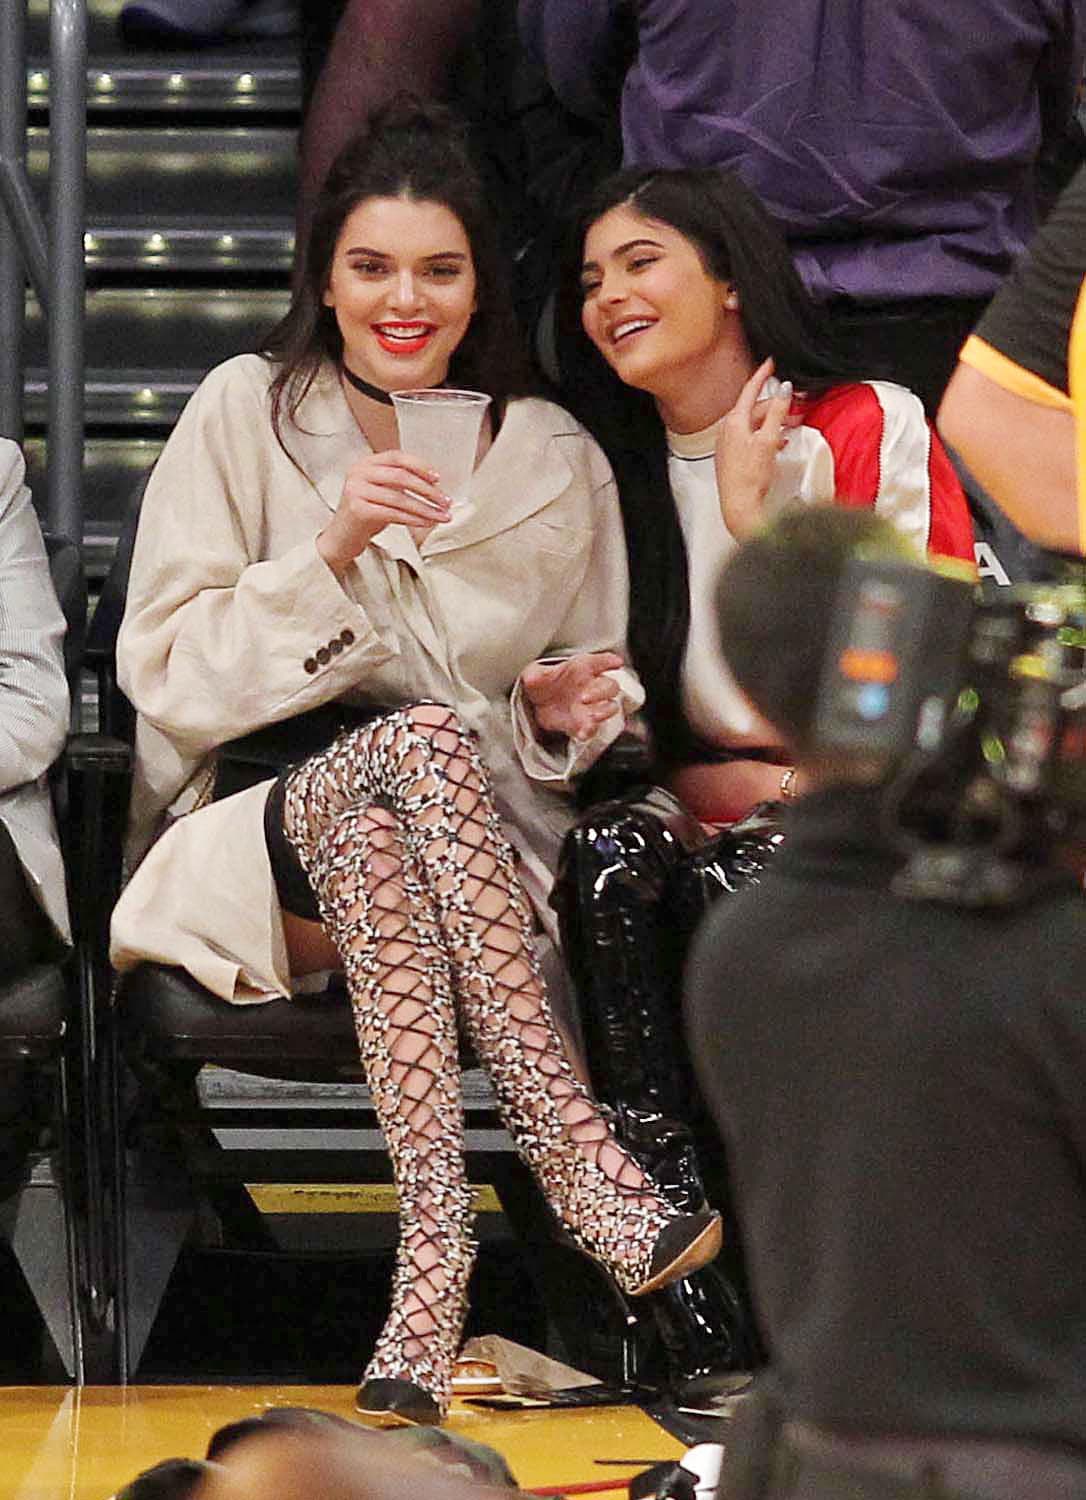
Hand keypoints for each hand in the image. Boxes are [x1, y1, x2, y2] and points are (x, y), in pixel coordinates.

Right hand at [316, 451, 452, 574]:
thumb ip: (399, 483)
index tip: (438, 479)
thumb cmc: (365, 515)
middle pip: (401, 476)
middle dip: (427, 490)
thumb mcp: (381, 492)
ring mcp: (356, 490)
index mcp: (365, 463)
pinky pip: (393, 513)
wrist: (341, 538)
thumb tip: (434, 486)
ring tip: (441, 515)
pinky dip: (413, 518)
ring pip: (400, 498)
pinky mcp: (358, 510)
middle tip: (445, 501)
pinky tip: (426, 522)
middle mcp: (358, 473)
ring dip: (425, 508)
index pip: (397, 458)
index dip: (420, 466)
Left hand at [521, 652, 625, 742]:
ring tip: (593, 717)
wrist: (535, 704)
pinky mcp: (583, 724)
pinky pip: (593, 729)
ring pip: (609, 707)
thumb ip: (537, 675)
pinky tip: (583, 733)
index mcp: (581, 669)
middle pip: (610, 686)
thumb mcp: (534, 674)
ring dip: (604, 711)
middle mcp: (590, 687)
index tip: (615, 663)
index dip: (608, 662)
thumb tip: (535, 677)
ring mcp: (590, 707)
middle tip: (585, 696)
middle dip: (602, 691)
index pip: (599, 662)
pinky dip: (590, 731)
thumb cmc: (542, 683)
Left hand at [715, 357, 796, 540]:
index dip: (762, 375)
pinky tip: (779, 444)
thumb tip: (785, 389)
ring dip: (774, 423)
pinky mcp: (732, 458)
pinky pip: (751, 439)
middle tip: (798, 405)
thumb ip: (778, 413)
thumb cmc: (750, 476)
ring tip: (791, 427)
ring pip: (755, 425)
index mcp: (734, 422)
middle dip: (777, 406)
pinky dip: (766, 437)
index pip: (750, 390)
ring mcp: (728, 445)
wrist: (739, 506)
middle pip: (755, 409)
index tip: (770, 362)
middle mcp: (727, 430)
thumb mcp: (768, 440)